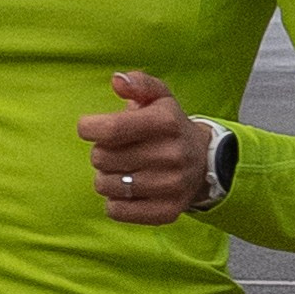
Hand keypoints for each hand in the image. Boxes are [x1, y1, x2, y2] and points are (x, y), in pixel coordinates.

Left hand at [77, 68, 210, 223]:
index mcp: (166, 122)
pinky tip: (128, 191)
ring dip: (106, 177)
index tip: (89, 128)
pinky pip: (116, 211)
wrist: (205, 162)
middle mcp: (171, 155)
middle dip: (101, 152)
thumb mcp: (159, 97)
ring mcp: (171, 186)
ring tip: (122, 170)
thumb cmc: (169, 127)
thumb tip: (118, 81)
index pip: (111, 129)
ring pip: (105, 186)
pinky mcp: (167, 212)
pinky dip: (115, 202)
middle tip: (117, 150)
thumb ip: (138, 83)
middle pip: (101, 158)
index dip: (89, 128)